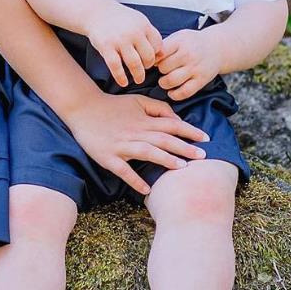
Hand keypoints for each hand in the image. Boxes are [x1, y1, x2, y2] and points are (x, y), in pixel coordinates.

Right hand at [66, 92, 208, 193]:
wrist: (84, 109)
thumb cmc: (113, 106)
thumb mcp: (137, 100)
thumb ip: (158, 108)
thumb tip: (177, 119)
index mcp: (143, 120)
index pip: (171, 125)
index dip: (189, 131)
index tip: (206, 138)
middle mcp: (135, 132)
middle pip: (163, 139)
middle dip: (184, 147)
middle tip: (203, 156)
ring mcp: (122, 145)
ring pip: (147, 152)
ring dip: (165, 160)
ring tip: (182, 168)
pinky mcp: (108, 157)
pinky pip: (123, 170)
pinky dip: (134, 180)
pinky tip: (147, 189)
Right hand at [88, 4, 164, 86]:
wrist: (96, 11)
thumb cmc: (120, 19)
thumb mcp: (138, 20)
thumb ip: (149, 35)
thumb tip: (162, 54)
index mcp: (143, 24)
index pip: (158, 45)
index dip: (156, 55)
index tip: (152, 60)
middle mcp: (133, 32)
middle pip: (148, 56)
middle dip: (148, 66)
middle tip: (145, 70)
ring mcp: (119, 39)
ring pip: (134, 63)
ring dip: (138, 75)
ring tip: (138, 79)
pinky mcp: (106, 46)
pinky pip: (116, 67)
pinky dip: (121, 77)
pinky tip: (123, 82)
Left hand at [157, 28, 221, 100]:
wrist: (217, 48)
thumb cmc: (192, 42)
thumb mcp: (178, 37)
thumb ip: (164, 45)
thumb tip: (148, 58)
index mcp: (180, 41)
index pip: (160, 53)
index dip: (153, 59)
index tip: (153, 61)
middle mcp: (188, 55)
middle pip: (164, 67)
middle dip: (159, 70)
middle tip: (161, 70)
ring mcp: (196, 68)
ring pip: (172, 80)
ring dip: (164, 83)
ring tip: (164, 81)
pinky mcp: (201, 80)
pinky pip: (184, 92)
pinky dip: (175, 94)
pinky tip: (171, 91)